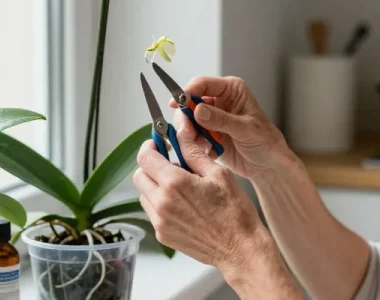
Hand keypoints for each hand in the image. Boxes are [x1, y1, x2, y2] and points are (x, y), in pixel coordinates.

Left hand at [133, 116, 267, 272]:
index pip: (145, 157)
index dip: (151, 146)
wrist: (240, 248)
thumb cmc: (234, 212)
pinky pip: (152, 212)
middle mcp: (162, 203)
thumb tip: (180, 131)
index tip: (160, 144)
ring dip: (155, 186)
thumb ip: (193, 151)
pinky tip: (183, 204)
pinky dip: (161, 203)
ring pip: (144, 194)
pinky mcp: (163, 234)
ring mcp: (160, 221)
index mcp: (174, 183)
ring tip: (180, 187)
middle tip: (171, 164)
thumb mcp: (217, 174)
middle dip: (152, 166)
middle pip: (139, 175)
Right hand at [170, 76, 290, 179]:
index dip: (188, 92)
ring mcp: (211, 117)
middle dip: (186, 117)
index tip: (177, 103)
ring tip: (201, 145)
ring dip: (189, 133)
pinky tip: (208, 151)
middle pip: (190, 102)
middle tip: (186, 131)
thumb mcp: (245, 129)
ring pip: (188, 119)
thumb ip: (221, 119)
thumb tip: (198, 110)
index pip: (203, 84)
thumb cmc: (265, 141)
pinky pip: (191, 135)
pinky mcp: (207, 133)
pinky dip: (194, 143)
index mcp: (231, 90)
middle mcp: (219, 100)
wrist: (267, 165)